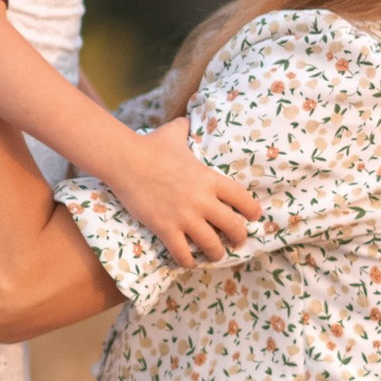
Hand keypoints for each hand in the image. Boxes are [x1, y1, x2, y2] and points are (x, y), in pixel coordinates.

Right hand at [112, 116, 263, 268]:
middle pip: (233, 227)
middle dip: (239, 237)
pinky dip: (188, 261)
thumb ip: (185, 128)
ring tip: (215, 255)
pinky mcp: (166, 229)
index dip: (252, 210)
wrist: (127, 161)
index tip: (253, 216)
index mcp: (210, 179)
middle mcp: (202, 201)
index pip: (242, 199)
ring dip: (216, 253)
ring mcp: (185, 217)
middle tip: (237, 242)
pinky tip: (189, 261)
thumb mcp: (174, 133)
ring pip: (211, 246)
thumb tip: (186, 119)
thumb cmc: (151, 146)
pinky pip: (183, 254)